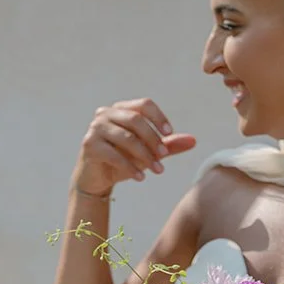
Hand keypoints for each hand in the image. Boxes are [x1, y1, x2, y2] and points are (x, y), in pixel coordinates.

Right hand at [71, 98, 195, 195]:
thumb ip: (168, 145)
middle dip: (153, 139)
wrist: (97, 179)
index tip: (170, 133)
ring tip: (157, 170)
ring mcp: (96, 128)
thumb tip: (194, 141)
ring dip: (145, 155)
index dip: (158, 117)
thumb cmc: (123, 161)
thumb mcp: (148, 153)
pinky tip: (141, 178)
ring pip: (126, 138)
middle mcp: (105, 114)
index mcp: (121, 109)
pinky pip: (114, 155)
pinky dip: (130, 167)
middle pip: (136, 120)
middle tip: (164, 156)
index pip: (143, 104)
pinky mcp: (89, 145)